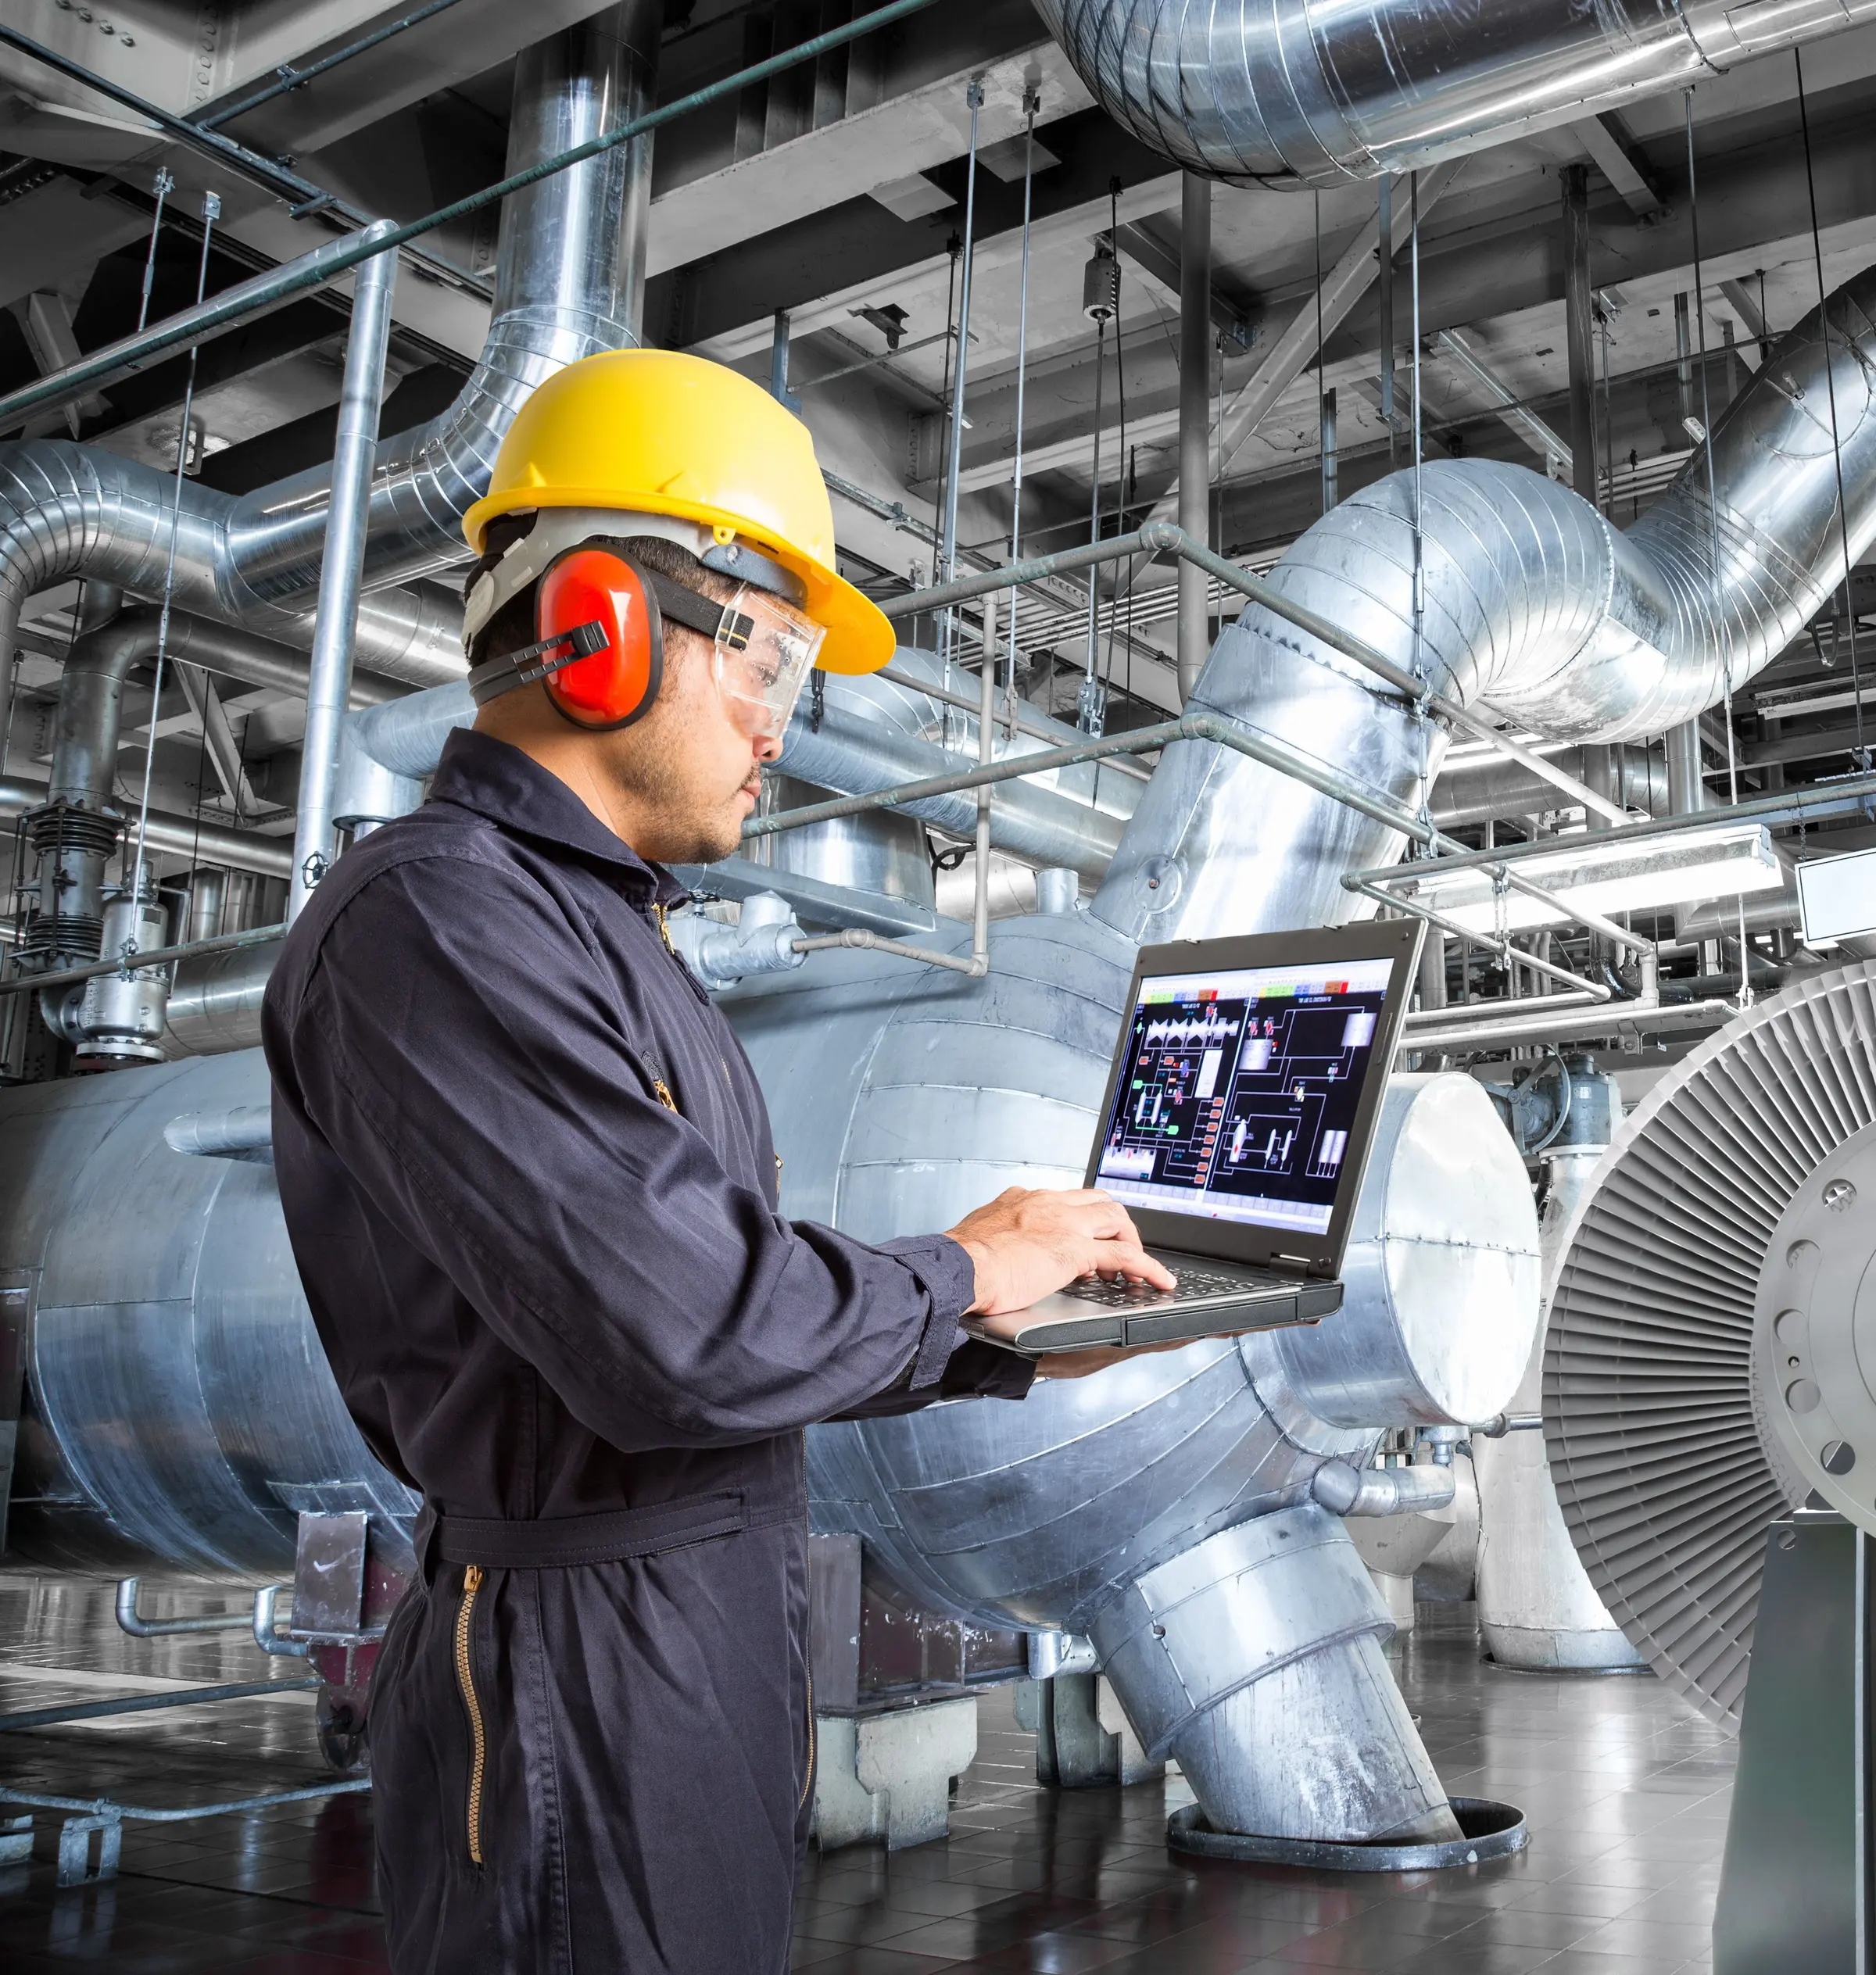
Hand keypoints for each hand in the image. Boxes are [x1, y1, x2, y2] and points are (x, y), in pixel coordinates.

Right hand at [946, 1186, 1175, 1318]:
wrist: (956, 1269)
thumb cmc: (958, 1263)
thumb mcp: (981, 1237)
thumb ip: (1000, 1236)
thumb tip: (1004, 1252)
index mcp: (1023, 1199)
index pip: (1067, 1199)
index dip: (1084, 1218)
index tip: (1087, 1235)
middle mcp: (1047, 1203)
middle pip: (1098, 1201)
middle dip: (1114, 1225)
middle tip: (1117, 1251)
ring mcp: (1064, 1223)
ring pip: (1116, 1218)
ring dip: (1131, 1241)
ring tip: (1136, 1268)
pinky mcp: (1075, 1249)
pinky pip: (1125, 1255)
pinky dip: (1148, 1266)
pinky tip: (1159, 1280)